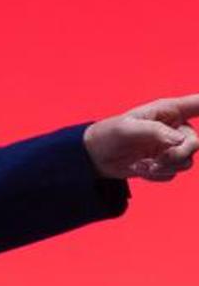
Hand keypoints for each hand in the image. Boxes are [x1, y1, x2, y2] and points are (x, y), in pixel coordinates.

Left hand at [83, 94, 198, 180]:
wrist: (96, 156)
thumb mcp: (128, 128)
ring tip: (142, 165)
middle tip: (157, 160)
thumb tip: (180, 142)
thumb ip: (155, 132)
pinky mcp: (165, 164)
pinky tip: (139, 169)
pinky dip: (156, 175)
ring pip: (186, 162)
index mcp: (169, 111)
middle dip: (178, 155)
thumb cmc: (110, 134)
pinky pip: (172, 174)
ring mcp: (172, 147)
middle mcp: (175, 128)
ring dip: (165, 167)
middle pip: (195, 144)